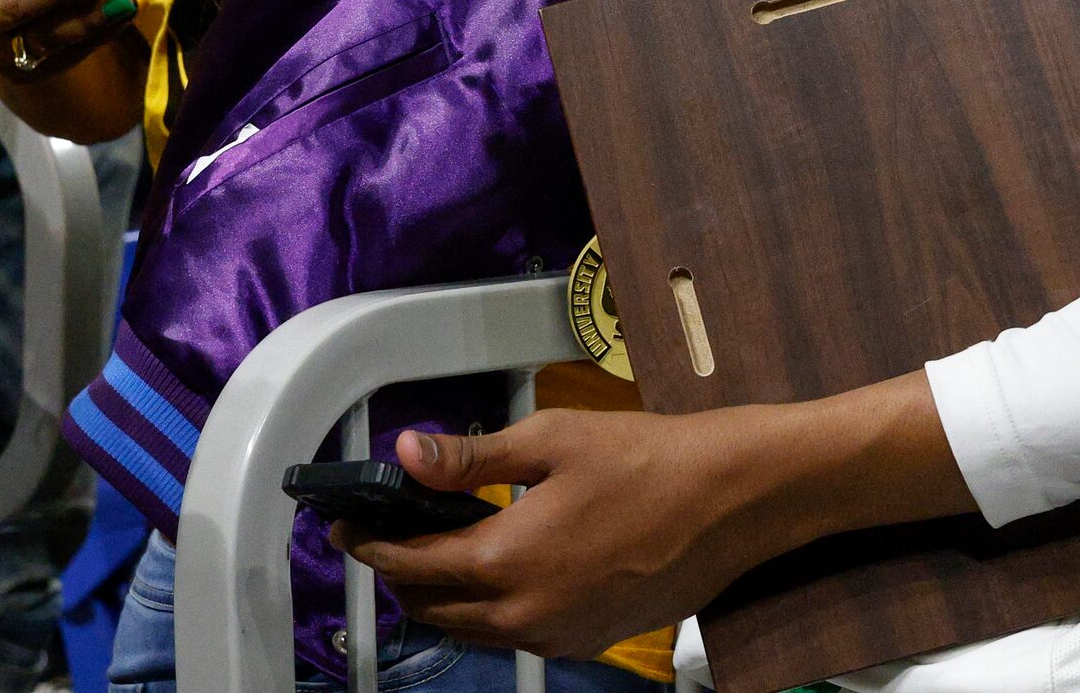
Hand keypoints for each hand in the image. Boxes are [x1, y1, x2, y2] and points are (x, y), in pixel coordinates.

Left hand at [342, 414, 780, 659]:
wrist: (729, 503)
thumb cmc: (646, 459)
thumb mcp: (551, 439)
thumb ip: (470, 456)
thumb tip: (406, 452)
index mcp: (508, 560)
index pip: (412, 566)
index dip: (372, 546)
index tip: (349, 526)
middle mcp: (525, 614)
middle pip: (432, 606)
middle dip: (401, 572)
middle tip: (390, 532)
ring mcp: (557, 634)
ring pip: (471, 628)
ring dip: (442, 593)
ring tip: (438, 546)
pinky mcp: (585, 640)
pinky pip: (513, 635)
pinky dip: (488, 608)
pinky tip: (499, 566)